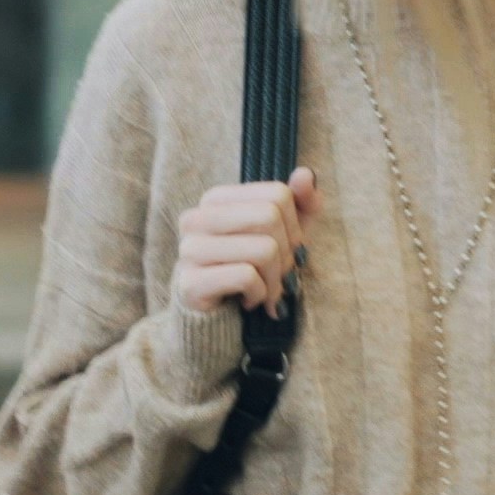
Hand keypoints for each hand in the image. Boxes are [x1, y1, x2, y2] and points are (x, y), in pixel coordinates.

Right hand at [173, 168, 315, 315]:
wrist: (214, 320)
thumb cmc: (250, 270)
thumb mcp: (284, 235)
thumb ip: (300, 203)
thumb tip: (305, 175)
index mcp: (216, 199)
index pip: (278, 194)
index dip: (295, 226)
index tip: (287, 249)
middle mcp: (197, 218)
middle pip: (270, 217)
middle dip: (287, 253)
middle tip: (279, 274)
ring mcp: (189, 249)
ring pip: (263, 249)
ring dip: (276, 280)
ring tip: (267, 291)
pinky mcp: (190, 282)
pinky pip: (247, 277)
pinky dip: (260, 294)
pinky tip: (249, 301)